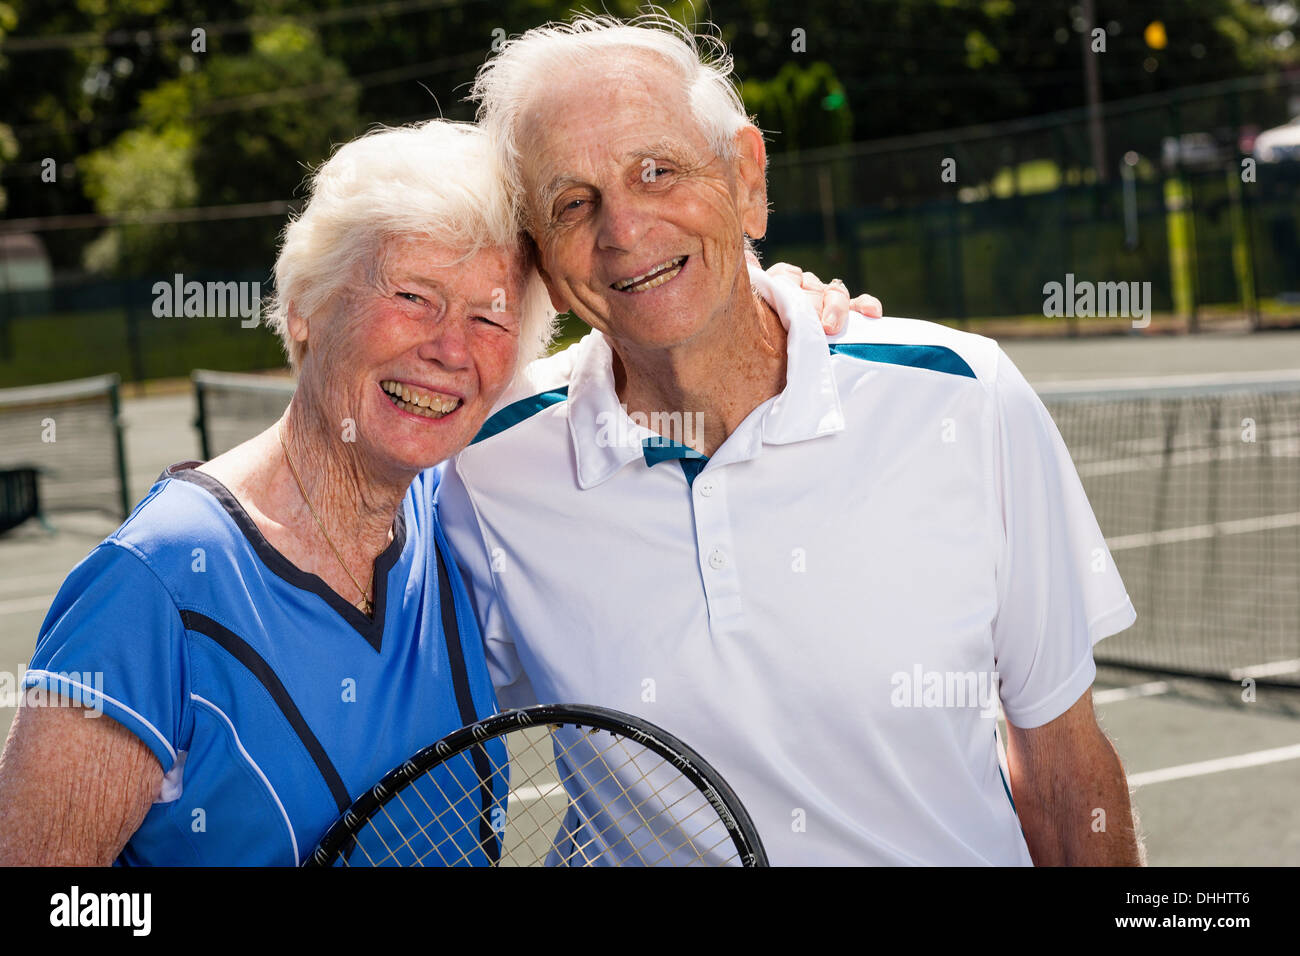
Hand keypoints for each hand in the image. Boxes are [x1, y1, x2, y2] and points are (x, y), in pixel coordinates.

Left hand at [750, 252, 882, 334]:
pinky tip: (872, 313)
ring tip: (831, 327)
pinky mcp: (847, 316)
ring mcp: (827, 303)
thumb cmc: (759, 340)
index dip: (789, 286)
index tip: (789, 305)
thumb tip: (747, 260)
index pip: (786, 275)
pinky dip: (867, 305)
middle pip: (813, 286)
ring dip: (836, 307)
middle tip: (809, 325)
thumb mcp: (754, 312)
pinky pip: (860, 304)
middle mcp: (805, 290)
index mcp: (780, 286)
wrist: (770, 369)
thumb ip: (754, 286)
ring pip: (836, 293)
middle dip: (811, 305)